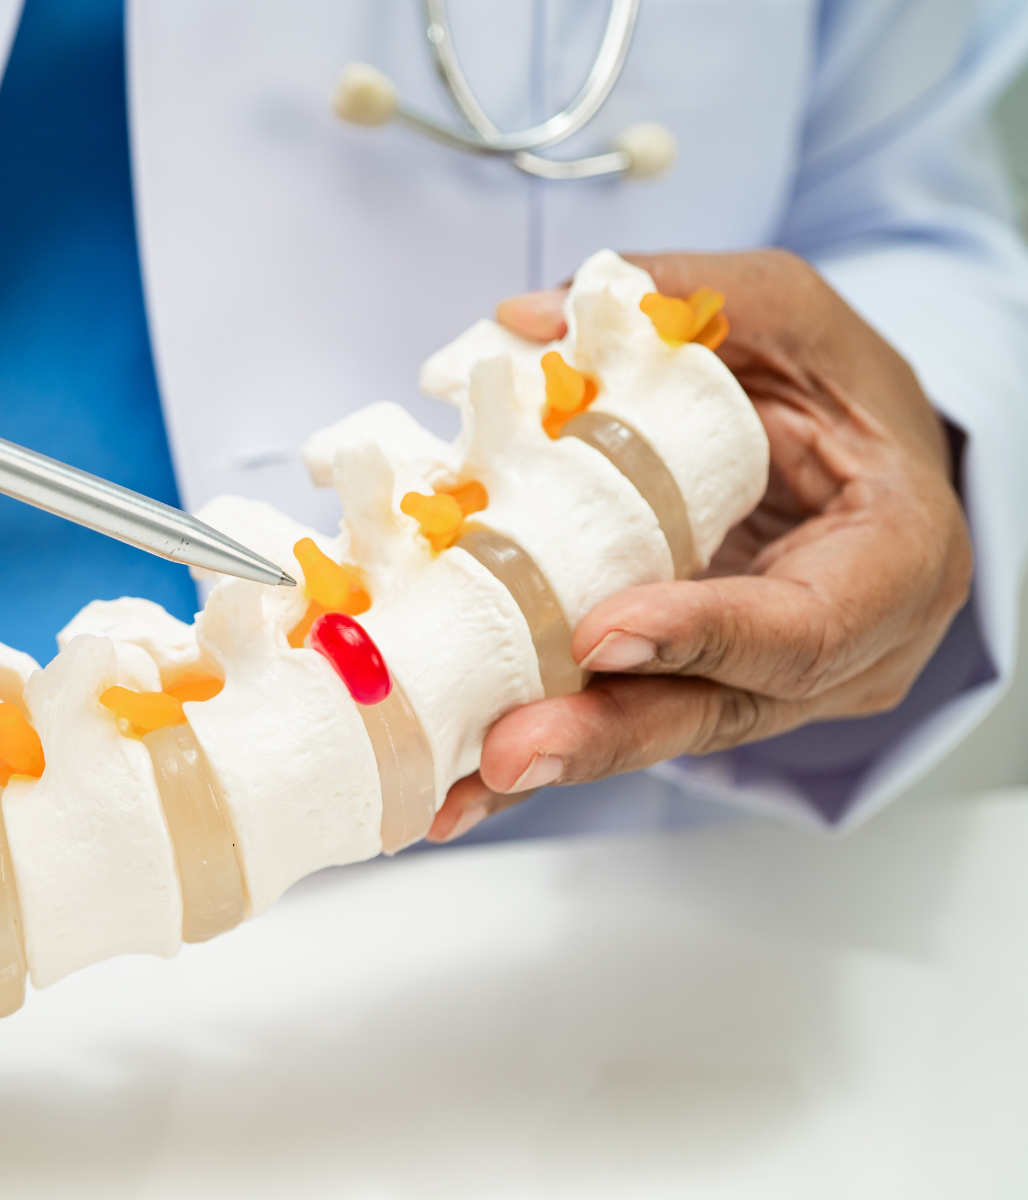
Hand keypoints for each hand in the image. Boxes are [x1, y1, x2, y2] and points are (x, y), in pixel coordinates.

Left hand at [429, 249, 971, 840]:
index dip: (701, 633)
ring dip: (550, 758)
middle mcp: (838, 653)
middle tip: (506, 750)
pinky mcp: (696, 693)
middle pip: (716, 708)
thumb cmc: (834, 382)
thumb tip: (528, 322)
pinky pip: (617, 721)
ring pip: (656, 731)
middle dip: (603, 731)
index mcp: (894, 562)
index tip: (602, 633)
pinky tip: (452, 791)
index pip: (802, 623)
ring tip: (454, 789)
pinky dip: (535, 748)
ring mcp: (766, 689)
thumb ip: (683, 297)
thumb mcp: (785, 311)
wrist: (853, 445)